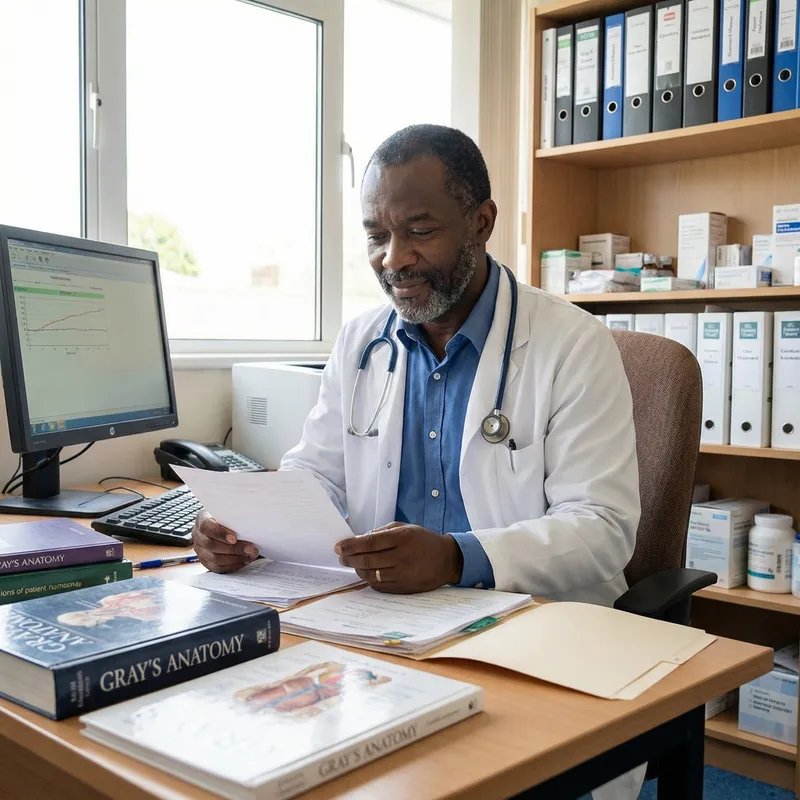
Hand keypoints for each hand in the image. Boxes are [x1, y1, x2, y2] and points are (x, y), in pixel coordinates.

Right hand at [192, 510, 258, 573]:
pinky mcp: (205, 561)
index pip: (206, 527)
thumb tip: (250, 520)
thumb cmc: (228, 517)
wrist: (224, 525)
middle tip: (250, 549)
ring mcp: (200, 550)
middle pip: (211, 545)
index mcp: (201, 519)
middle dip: (233, 548)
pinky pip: (217, 568)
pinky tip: (244, 561)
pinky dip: (232, 566)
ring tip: (250, 555)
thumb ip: (234, 516)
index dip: (220, 533)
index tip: (234, 538)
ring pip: (215, 559)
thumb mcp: (230, 512)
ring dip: (235, 559)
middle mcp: (198, 535)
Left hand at [334, 522, 462, 593]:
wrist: (447, 560)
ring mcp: (402, 575)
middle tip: (341, 556)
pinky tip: (365, 573)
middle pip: (367, 560)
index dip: (350, 545)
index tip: (339, 546)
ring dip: (357, 569)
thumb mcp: (405, 528)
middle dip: (349, 558)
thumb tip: (358, 539)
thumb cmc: (423, 540)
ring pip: (370, 575)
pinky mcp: (403, 588)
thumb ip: (382, 532)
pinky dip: (368, 579)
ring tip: (352, 564)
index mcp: (402, 538)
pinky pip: (379, 586)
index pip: (370, 543)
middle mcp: (402, 557)